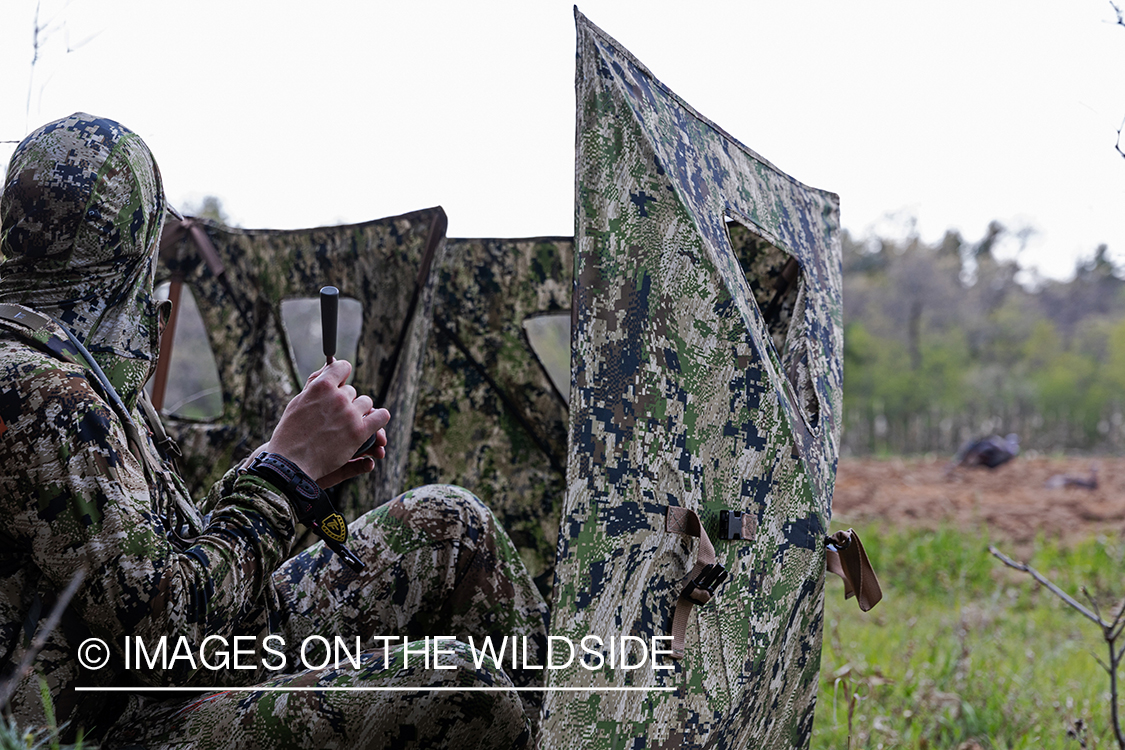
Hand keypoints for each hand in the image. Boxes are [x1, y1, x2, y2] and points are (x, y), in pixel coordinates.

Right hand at [263, 360, 389, 485]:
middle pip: (352, 391)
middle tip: (336, 415)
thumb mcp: (298, 402)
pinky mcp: (359, 432)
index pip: (343, 367)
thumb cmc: (291, 432)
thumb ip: (315, 383)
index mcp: (321, 386)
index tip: (341, 382)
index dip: (342, 374)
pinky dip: (380, 418)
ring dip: (360, 411)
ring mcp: (350, 414)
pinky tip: (376, 422)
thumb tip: (329, 365)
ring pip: (366, 403)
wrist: (291, 462)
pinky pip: (381, 417)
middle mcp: (338, 397)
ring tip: (349, 423)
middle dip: (346, 401)